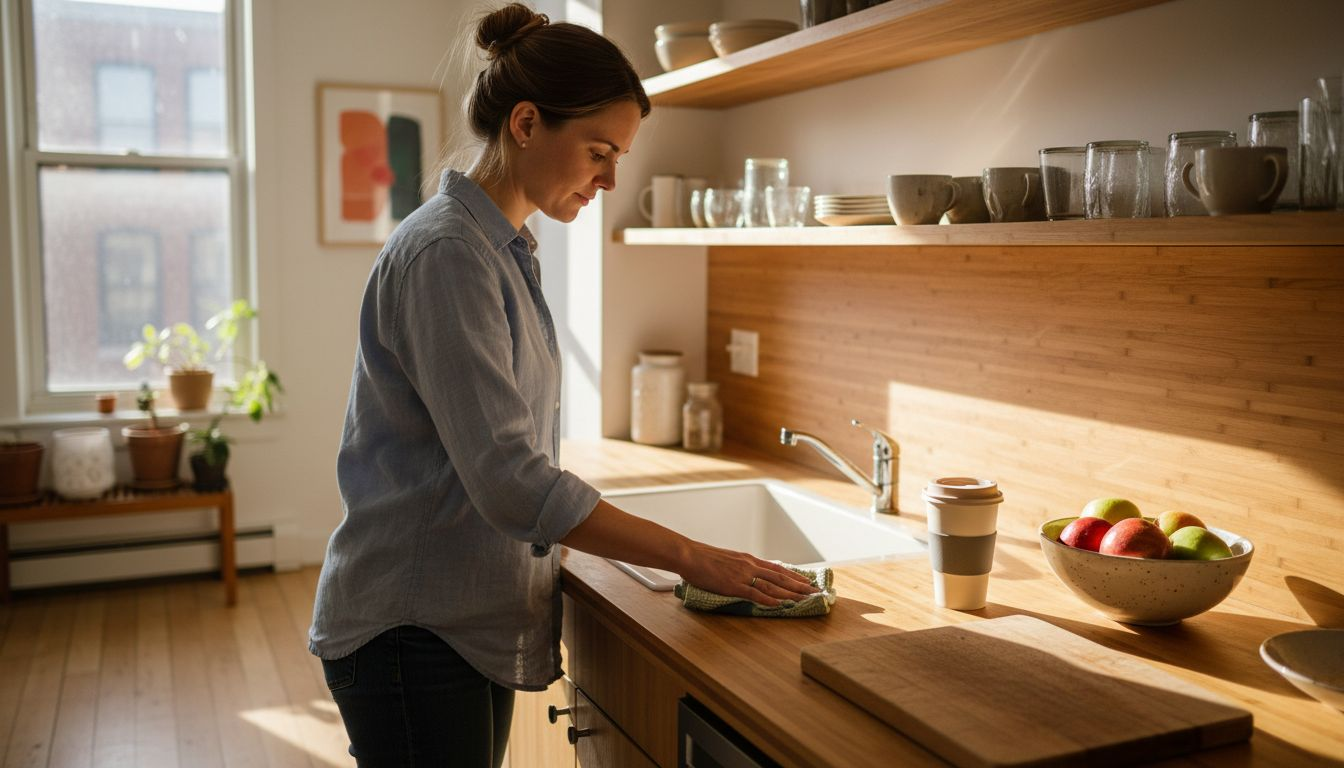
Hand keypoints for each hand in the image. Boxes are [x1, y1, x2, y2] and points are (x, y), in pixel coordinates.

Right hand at [677, 542, 820, 606]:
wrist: (689, 555)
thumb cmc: (703, 558)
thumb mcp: (727, 560)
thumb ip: (740, 567)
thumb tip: (748, 574)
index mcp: (748, 559)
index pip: (777, 568)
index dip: (793, 575)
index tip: (806, 581)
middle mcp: (749, 565)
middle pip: (780, 576)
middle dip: (799, 585)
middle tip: (815, 591)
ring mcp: (742, 575)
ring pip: (772, 584)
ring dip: (790, 592)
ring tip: (804, 598)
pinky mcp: (733, 584)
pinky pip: (754, 593)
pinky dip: (769, 598)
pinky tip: (780, 604)